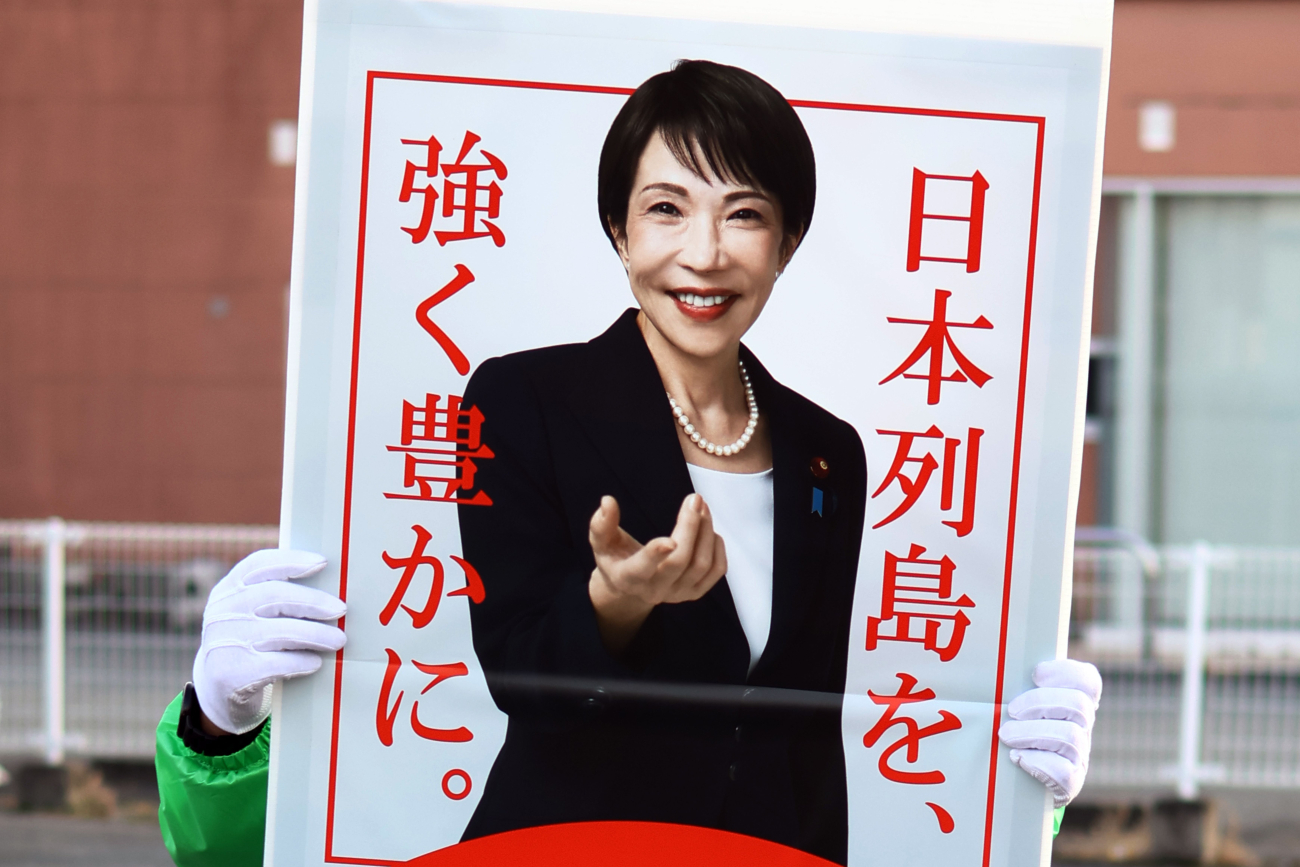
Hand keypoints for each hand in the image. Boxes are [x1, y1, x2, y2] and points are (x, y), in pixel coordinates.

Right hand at [192, 549, 346, 734]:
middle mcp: (222, 612)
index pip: (258, 565)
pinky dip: (301, 661)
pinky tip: (316, 662)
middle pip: (274, 596)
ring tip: (339, 640)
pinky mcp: (230, 673)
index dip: (292, 560)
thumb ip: (277, 597)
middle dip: (313, 601)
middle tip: (341, 609)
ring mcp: (223, 642)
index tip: (323, 562)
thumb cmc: (251, 643)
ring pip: (279, 631)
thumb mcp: (252, 614)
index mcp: (229, 589)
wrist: (219, 691)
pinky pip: (275, 663)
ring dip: (316, 634)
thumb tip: (334, 584)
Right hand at [587, 494, 726, 652]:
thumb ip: (601, 523)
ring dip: (706, 531)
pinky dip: (718, 547)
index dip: (656, 555)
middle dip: (690, 527)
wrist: (630, 586)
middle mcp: (654, 591)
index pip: (642, 568)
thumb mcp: (601, 542)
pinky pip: (716, 571)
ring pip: (702, 564)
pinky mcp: (695, 592)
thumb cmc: (615, 556)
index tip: (670, 540)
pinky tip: (709, 530)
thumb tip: (607, 501)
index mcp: (628, 577)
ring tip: (702, 507)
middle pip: (679, 561)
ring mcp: (677, 594)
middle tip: (694, 499)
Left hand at [998, 659, 1102, 807]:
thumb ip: (1015, 687)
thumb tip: (988, 663)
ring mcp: (1079, 756)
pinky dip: (1038, 762)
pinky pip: (1064, 771)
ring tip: (1005, 735)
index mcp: (1073, 703)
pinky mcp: (1070, 783)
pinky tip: (1017, 758)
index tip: (1035, 675)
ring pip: (1070, 736)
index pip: (1087, 681)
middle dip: (1039, 703)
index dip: (1065, 673)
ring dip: (1032, 732)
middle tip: (1011, 711)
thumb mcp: (1016, 706)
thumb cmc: (1013, 732)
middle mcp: (1082, 727)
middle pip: (1078, 705)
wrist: (1017, 783)